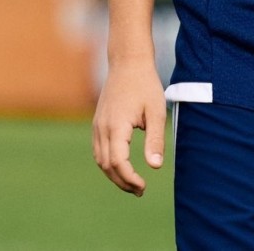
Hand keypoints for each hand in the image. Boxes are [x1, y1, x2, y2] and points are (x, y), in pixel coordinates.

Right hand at [92, 60, 166, 194]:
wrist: (128, 62)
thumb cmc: (145, 84)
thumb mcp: (156, 111)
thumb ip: (155, 139)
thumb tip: (155, 167)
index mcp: (116, 126)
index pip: (118, 163)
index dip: (129, 179)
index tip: (143, 187)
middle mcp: (102, 128)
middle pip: (107, 166)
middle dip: (122, 182)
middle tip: (140, 191)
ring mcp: (97, 125)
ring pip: (100, 160)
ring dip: (114, 175)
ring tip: (132, 183)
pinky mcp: (98, 123)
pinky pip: (99, 150)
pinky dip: (108, 163)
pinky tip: (121, 166)